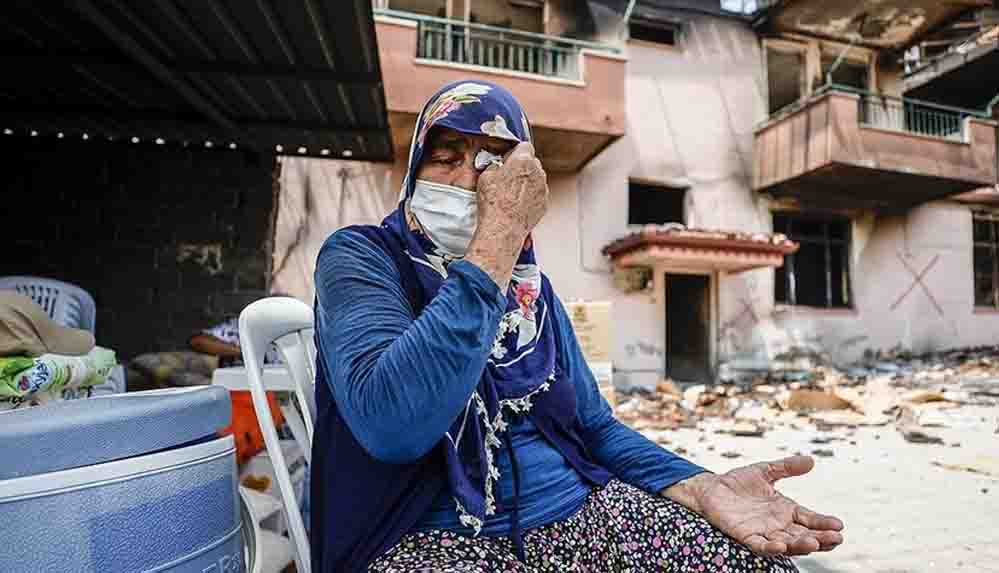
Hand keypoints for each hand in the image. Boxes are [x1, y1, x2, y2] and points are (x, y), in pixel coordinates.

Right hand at [474, 142, 547, 249]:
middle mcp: (538, 172)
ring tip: (511, 193)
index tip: (508, 158)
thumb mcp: (485, 176)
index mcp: (523, 160)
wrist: (503, 228)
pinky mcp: (544, 203)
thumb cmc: (493, 203)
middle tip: (508, 175)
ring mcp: (543, 188)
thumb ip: (495, 165)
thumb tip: (497, 165)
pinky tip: (517, 203)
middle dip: (521, 166)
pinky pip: (538, 193)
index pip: (525, 145)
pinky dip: (530, 196)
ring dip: (526, 181)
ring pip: (536, 178)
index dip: (515, 151)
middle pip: (532, 162)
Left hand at [665, 456, 843, 556]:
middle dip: (820, 539)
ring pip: (786, 544)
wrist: (711, 489)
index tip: (839, 525)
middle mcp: (778, 525)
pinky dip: (770, 548)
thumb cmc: (738, 482)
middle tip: (836, 538)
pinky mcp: (745, 536)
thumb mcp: (765, 471)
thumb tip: (811, 460)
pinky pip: (760, 545)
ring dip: (800, 545)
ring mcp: (763, 532)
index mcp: (786, 510)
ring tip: (815, 543)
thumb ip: (786, 467)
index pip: (810, 520)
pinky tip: (781, 546)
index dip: (824, 524)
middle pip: (804, 536)